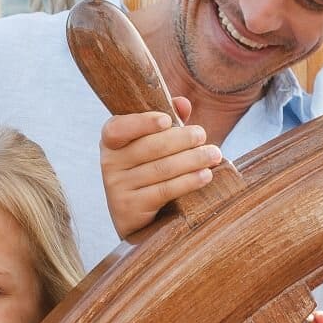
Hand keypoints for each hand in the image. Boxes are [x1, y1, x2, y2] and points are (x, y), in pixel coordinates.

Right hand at [100, 94, 222, 238]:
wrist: (136, 218)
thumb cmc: (148, 171)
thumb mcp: (153, 144)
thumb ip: (167, 122)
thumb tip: (183, 104)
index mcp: (112, 141)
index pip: (118, 128)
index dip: (142, 123)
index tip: (167, 120)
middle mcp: (109, 163)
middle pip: (149, 148)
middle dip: (181, 140)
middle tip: (202, 136)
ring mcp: (117, 187)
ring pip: (160, 169)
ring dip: (192, 160)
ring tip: (213, 155)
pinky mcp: (129, 208)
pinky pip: (163, 191)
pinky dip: (188, 181)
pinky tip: (205, 176)